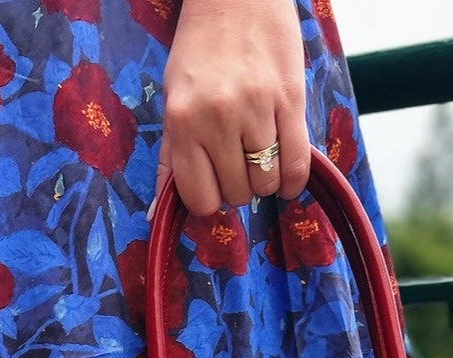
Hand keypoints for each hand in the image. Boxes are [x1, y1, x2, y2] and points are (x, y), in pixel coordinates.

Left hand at [149, 0, 310, 220]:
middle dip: (239, 186)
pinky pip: (297, 165)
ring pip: (267, 183)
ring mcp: (256, 109)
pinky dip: (293, 181)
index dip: (210, 199)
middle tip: (238, 159)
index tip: (215, 183)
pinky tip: (286, 176)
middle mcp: (217, 118)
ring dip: (266, 179)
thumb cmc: (200, 49)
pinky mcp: (290, 100)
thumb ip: (169, 158)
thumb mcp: (173, 100)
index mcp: (182, 121)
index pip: (200, 199)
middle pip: (237, 194)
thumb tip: (155, 214)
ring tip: (260, 154)